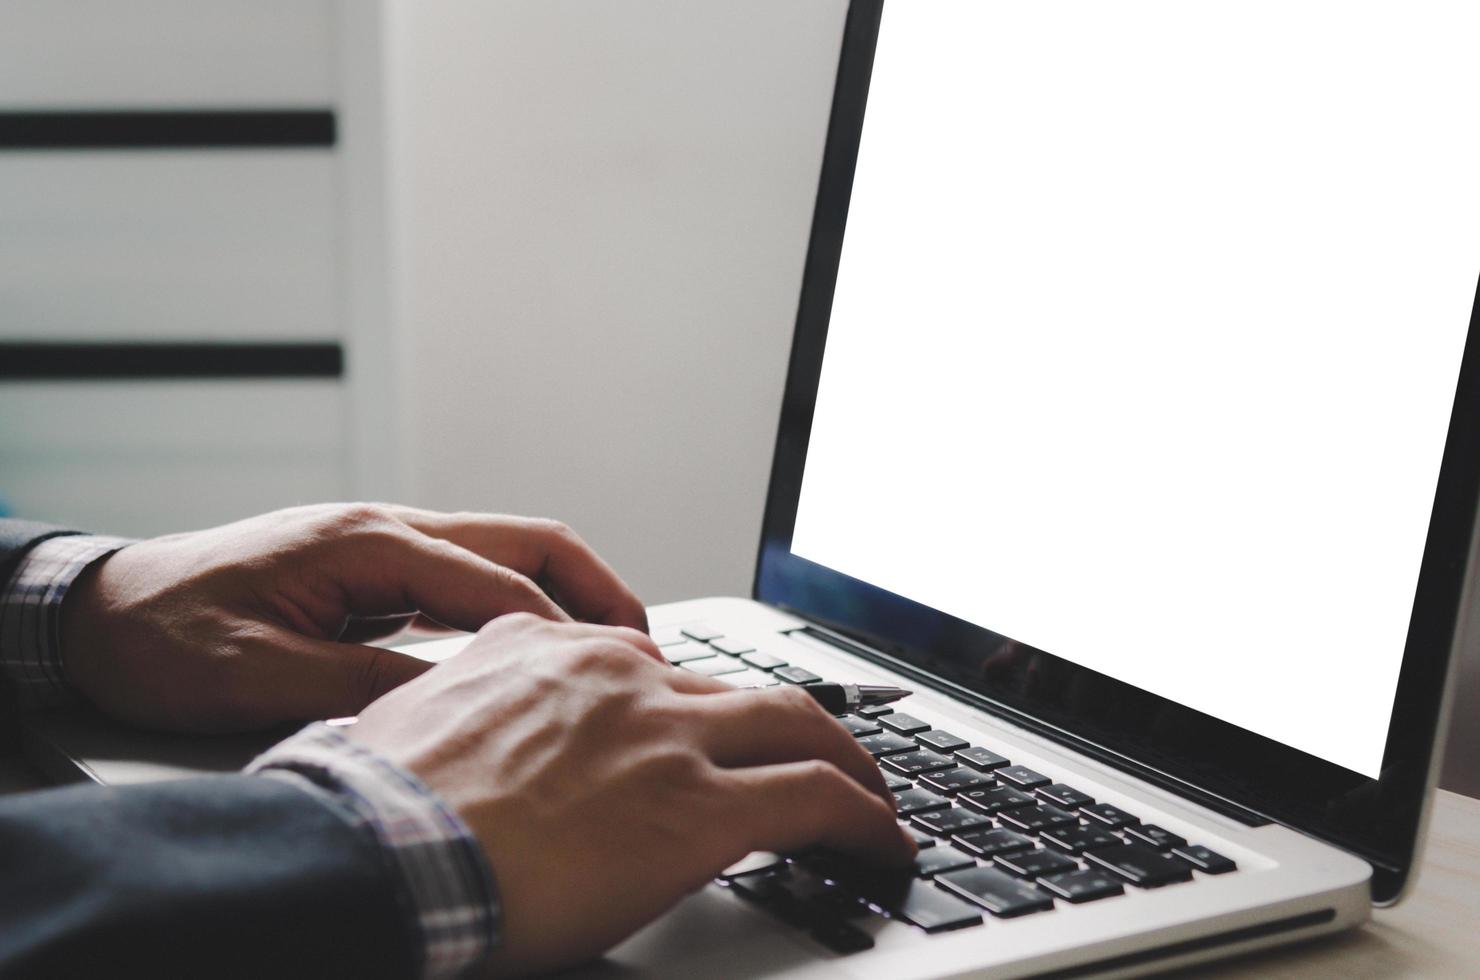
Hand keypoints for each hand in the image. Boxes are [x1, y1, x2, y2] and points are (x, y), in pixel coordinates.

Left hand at [59, 503, 649, 731]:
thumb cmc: (165, 636)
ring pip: (504, 554)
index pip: (499, 585)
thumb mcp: (260, 676)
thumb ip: (365, 688)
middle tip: (646, 645)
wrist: (99, 611)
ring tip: (611, 650)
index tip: (612, 679)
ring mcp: (383, 545)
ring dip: (564, 596)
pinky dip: (519, 608)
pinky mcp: (373, 570)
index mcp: (367, 543)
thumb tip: (460, 706)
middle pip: (525, 541)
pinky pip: (469, 579)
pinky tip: (535, 651)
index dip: (564, 636)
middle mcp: (386, 529)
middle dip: (596, 588)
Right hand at [348, 613, 915, 975]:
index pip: (657, 667)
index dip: (697, 710)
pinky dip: (865, 817)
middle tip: (822, 753)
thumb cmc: (372, 805)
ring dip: (848, 761)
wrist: (373, 851)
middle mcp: (623, 677)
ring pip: (799, 726)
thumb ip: (468, 700)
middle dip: (794, 723)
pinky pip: (818, 798)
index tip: (712, 736)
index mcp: (553, 650)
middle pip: (741, 689)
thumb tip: (471, 725)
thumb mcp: (411, 716)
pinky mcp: (702, 808)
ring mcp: (668, 736)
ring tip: (869, 795)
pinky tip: (881, 842)